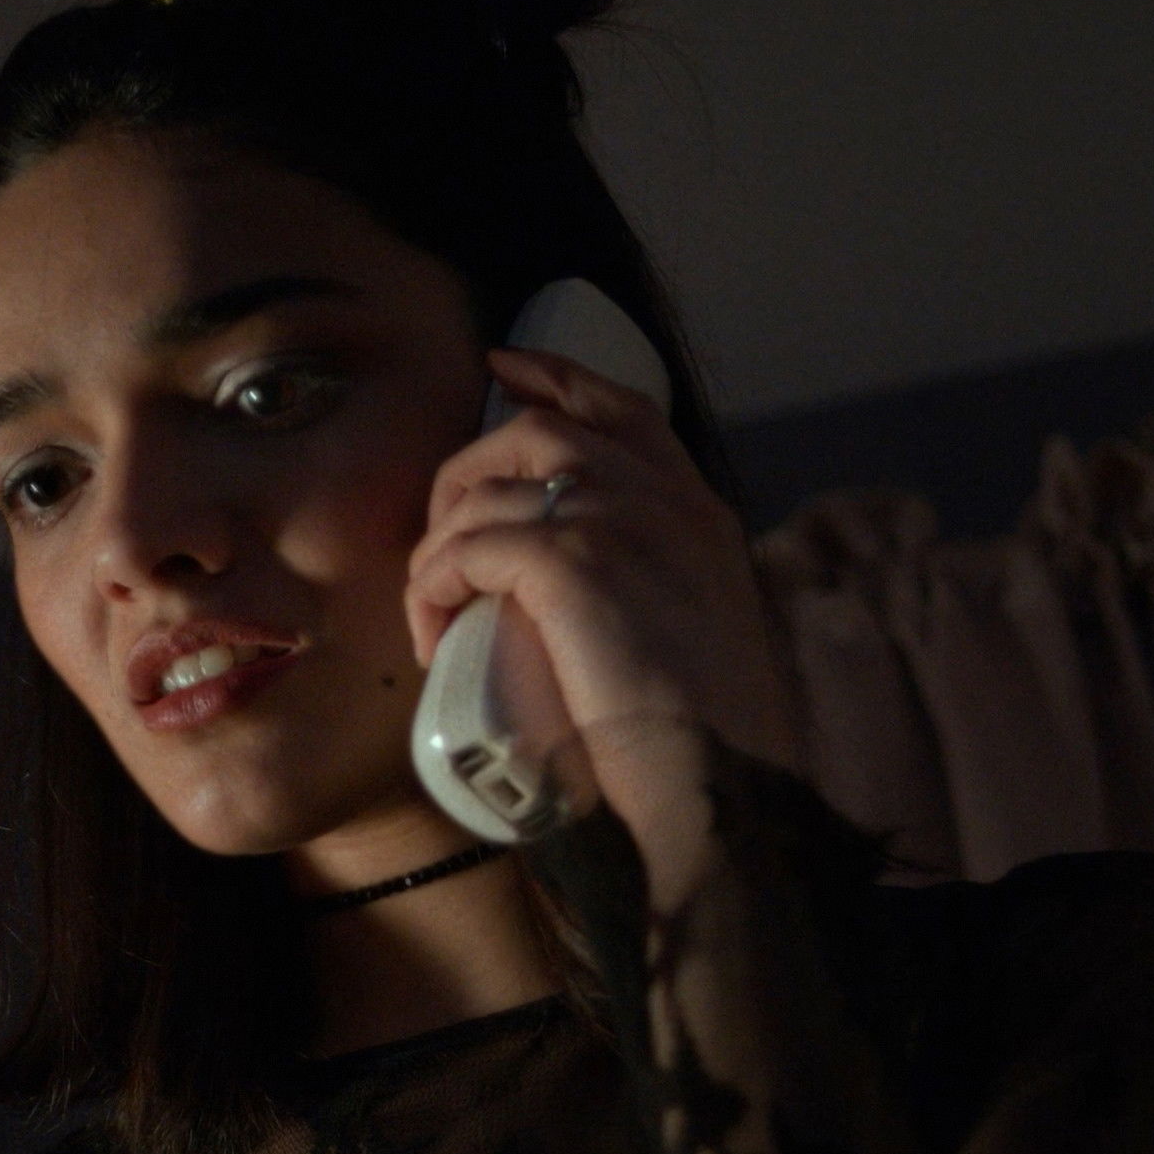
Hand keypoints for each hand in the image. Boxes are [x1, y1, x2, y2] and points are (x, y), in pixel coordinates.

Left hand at [404, 347, 799, 853]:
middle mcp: (662, 499)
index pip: (620, 407)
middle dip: (465, 474)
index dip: (553, 378)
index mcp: (697, 510)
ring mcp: (619, 523)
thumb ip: (653, 587)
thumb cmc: (706, 739)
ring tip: (434, 611)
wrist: (720, 785)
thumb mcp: (696, 634)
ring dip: (439, 546)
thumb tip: (576, 595)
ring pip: (489, 490)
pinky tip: (434, 631)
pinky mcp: (573, 565)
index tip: (501, 369)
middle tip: (439, 545)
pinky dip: (435, 584)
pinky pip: (469, 548)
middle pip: (535, 431)